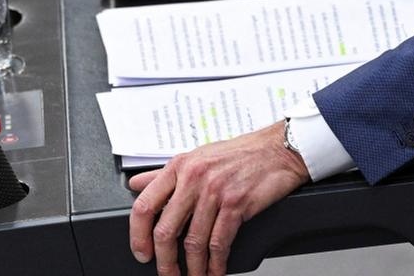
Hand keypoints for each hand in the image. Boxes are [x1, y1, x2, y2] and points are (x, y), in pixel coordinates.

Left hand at [126, 120, 309, 275]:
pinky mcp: (237, 204)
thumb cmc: (237, 154)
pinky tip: (215, 270)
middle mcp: (193, 178)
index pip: (144, 205)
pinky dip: (216, 263)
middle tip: (167, 274)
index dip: (137, 235)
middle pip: (165, 230)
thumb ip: (163, 173)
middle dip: (164, 261)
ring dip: (193, 267)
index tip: (141, 252)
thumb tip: (135, 184)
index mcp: (178, 167)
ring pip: (193, 241)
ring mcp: (214, 192)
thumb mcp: (195, 157)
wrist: (277, 150)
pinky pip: (220, 242)